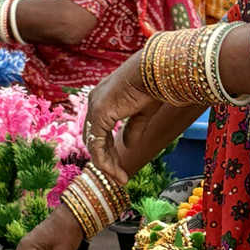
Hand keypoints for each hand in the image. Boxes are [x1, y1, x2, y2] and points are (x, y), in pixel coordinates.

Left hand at [83, 56, 159, 183]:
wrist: (155, 71)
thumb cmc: (153, 85)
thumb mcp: (143, 112)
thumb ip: (133, 128)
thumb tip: (128, 145)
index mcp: (103, 99)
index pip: (100, 131)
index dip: (109, 150)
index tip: (120, 166)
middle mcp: (94, 102)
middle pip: (94, 139)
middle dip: (107, 160)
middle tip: (120, 177)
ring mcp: (94, 107)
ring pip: (94, 145)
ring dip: (107, 165)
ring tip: (121, 178)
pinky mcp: (99, 114)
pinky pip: (97, 144)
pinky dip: (105, 161)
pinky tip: (116, 171)